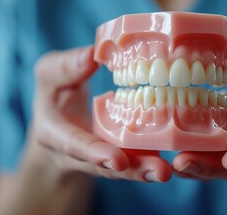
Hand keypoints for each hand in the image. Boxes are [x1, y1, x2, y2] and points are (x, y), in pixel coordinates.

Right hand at [30, 46, 171, 181]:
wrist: (58, 123)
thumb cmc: (54, 95)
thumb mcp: (49, 76)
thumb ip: (65, 67)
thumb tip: (92, 54)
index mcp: (55, 134)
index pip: (75, 145)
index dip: (95, 153)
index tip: (117, 160)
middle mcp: (78, 154)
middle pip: (105, 166)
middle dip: (132, 170)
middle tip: (160, 171)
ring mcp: (101, 158)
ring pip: (124, 167)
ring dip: (146, 170)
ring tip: (167, 171)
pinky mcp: (120, 154)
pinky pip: (136, 157)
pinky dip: (152, 158)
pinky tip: (177, 156)